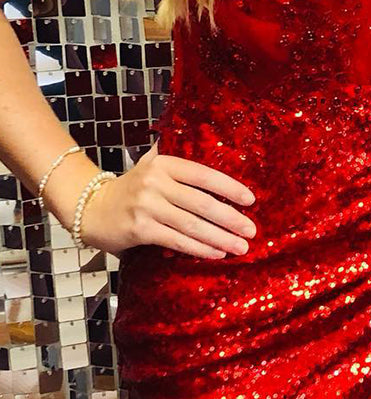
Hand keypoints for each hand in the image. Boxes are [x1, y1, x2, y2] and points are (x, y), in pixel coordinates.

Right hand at [80, 146, 256, 259]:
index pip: (203, 175)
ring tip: (241, 246)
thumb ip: (175, 156)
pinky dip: (199, 248)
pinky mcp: (140, 229)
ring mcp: (147, 207)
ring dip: (220, 237)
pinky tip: (217, 253)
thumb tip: (211, 145)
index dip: (229, 187)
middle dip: (230, 218)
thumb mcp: (149, 164)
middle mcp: (155, 183)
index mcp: (164, 164)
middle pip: (201, 203)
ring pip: (192, 225)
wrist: (91, 208)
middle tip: (251, 229)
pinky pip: (177, 241)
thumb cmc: (130, 188)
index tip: (250, 200)